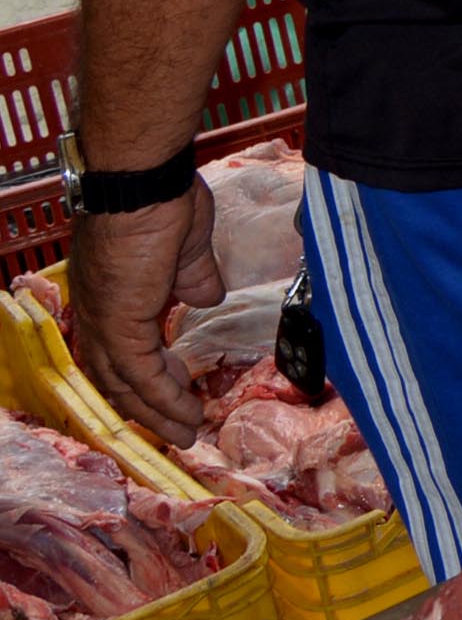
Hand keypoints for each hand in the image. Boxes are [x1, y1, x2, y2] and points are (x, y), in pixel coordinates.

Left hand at [70, 188, 223, 445]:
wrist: (142, 187)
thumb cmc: (164, 203)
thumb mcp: (188, 249)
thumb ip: (194, 277)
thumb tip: (205, 297)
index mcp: (111, 296)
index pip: (119, 351)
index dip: (144, 376)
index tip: (177, 391)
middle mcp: (98, 315)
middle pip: (115, 378)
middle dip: (148, 409)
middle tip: (180, 428)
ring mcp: (105, 323)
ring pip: (125, 386)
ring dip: (157, 413)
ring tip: (189, 431)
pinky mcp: (120, 328)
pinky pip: (142, 375)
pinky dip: (164, 398)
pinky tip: (187, 412)